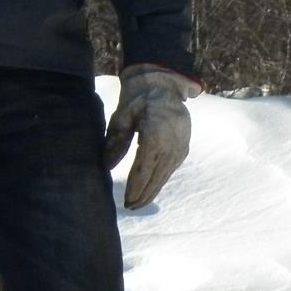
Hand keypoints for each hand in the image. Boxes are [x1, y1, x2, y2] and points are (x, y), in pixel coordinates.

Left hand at [103, 64, 201, 208]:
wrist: (163, 83)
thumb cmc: (138, 98)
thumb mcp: (122, 116)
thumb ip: (115, 142)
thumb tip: (106, 166)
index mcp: (155, 137)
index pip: (143, 171)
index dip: (135, 189)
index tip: (126, 202)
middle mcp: (171, 145)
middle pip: (156, 178)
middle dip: (143, 195)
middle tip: (130, 207)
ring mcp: (180, 147)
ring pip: (165, 175)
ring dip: (153, 190)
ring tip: (139, 201)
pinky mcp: (184, 146)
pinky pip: (171, 168)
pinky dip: (161, 179)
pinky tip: (152, 186)